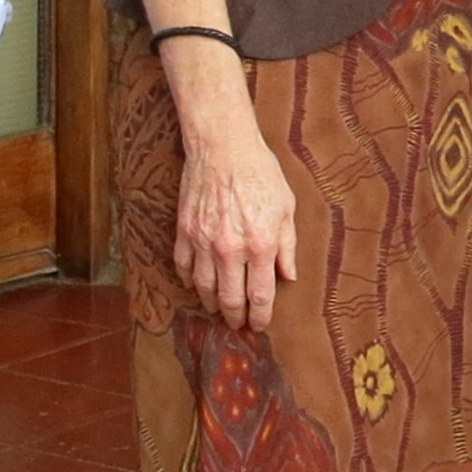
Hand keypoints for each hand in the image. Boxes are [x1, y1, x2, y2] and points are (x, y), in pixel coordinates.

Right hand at [172, 99, 297, 332]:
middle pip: (230, 299)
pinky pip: (183, 266)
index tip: (259, 325)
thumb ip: (287, 246)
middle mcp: (230, 249)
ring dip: (211, 304)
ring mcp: (203, 241)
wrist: (222, 147)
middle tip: (237, 324)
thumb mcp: (286, 208)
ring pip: (204, 288)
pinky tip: (195, 285)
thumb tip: (288, 276)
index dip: (260, 316)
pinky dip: (188, 281)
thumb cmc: (260, 173)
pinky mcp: (184, 230)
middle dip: (235, 318)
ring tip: (217, 310)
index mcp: (260, 245)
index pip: (260, 296)